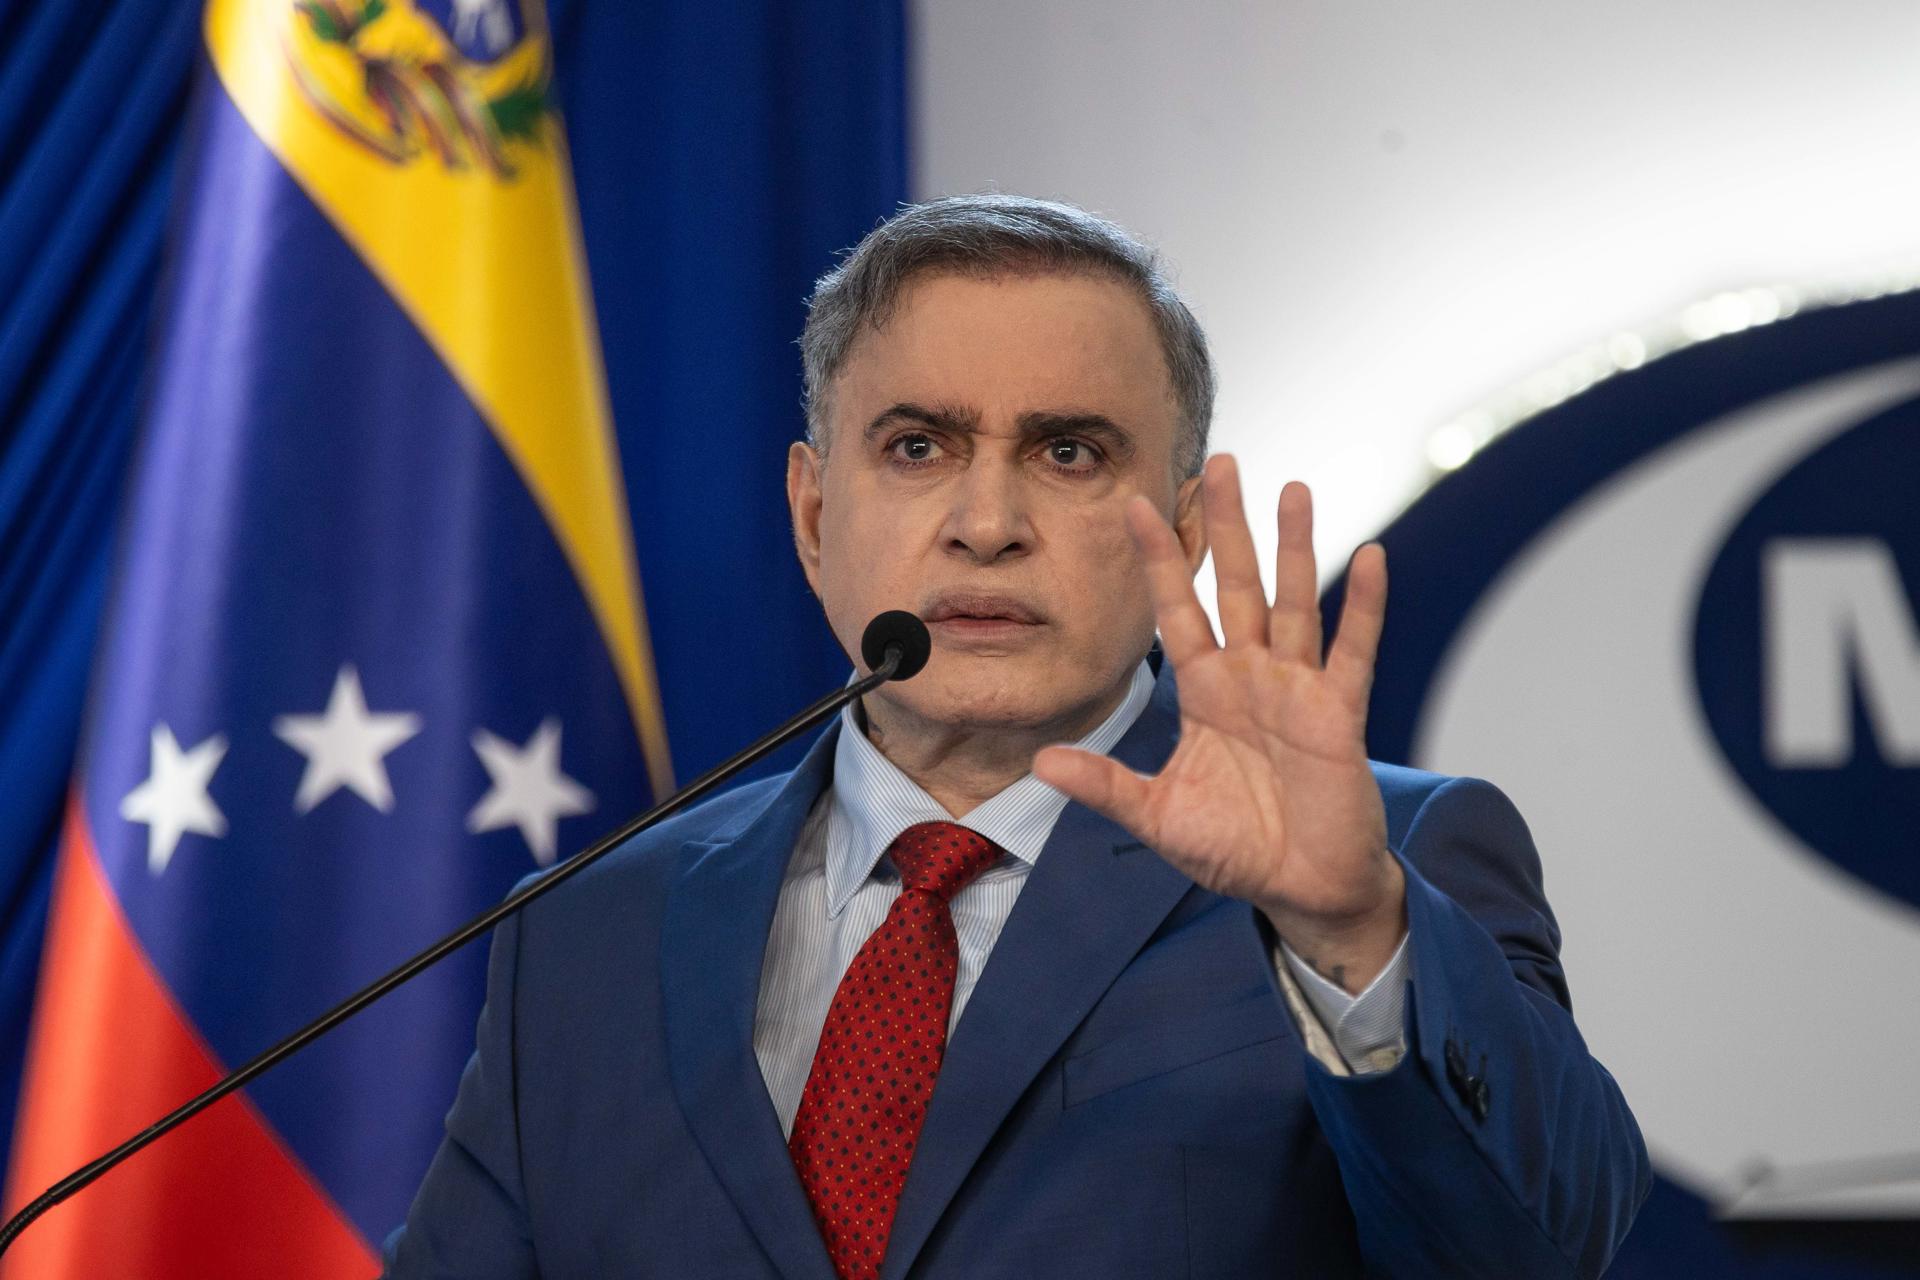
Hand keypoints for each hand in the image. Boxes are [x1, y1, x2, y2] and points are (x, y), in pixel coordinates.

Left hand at [1033, 455, 1403, 992]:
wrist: (1300, 889)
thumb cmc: (1235, 851)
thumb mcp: (1158, 818)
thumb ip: (1105, 787)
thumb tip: (1041, 761)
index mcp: (1206, 694)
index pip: (1176, 610)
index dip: (1158, 561)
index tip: (1135, 506)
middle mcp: (1251, 679)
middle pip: (1234, 586)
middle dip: (1225, 526)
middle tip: (1219, 462)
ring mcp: (1297, 691)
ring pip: (1293, 602)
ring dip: (1293, 546)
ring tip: (1291, 486)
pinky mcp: (1339, 715)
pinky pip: (1352, 651)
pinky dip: (1363, 605)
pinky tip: (1370, 555)